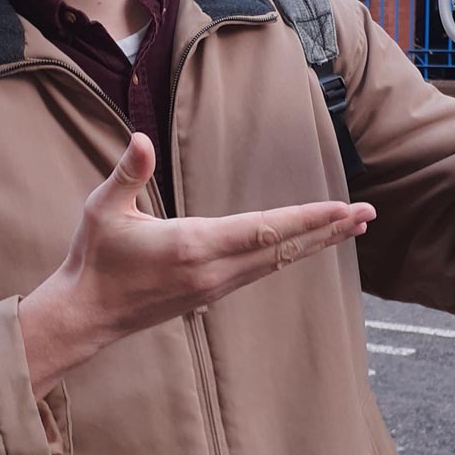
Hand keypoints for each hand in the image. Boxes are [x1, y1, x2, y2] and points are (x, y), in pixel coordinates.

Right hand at [20, 133, 374, 394]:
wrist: (86, 315)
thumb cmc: (94, 258)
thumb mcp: (102, 209)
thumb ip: (127, 173)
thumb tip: (140, 140)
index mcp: (193, 245)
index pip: (263, 230)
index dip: (306, 218)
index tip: (342, 208)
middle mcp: (213, 270)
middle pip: (283, 249)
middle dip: (327, 230)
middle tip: (368, 215)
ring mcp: (214, 287)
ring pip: (276, 263)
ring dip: (313, 243)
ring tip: (347, 228)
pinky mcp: (209, 295)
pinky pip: (260, 272)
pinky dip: (288, 256)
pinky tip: (303, 247)